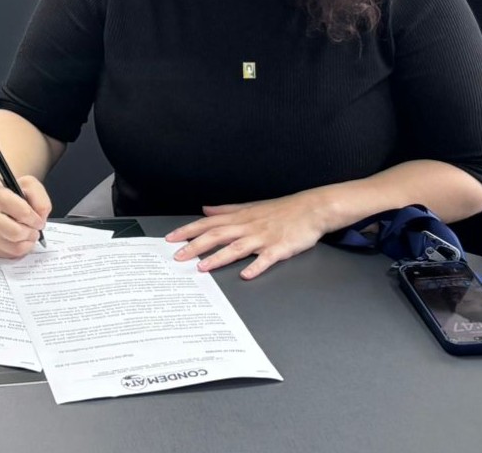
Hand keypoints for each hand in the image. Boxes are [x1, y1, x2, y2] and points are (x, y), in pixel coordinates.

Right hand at [0, 176, 50, 258]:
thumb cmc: (12, 189)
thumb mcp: (30, 184)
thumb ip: (40, 200)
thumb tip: (40, 219)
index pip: (23, 213)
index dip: (36, 218)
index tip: (38, 219)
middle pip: (17, 233)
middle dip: (32, 232)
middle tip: (34, 228)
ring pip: (14, 247)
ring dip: (27, 242)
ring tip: (28, 233)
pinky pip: (9, 255)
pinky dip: (19, 249)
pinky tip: (19, 239)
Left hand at [165, 191, 331, 278]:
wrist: (311, 209)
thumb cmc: (281, 210)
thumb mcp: (250, 206)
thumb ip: (226, 210)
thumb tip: (205, 209)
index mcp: (240, 217)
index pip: (207, 223)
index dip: (188, 231)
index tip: (170, 238)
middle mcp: (248, 226)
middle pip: (216, 235)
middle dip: (195, 245)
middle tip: (177, 256)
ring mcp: (263, 237)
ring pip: (236, 247)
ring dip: (218, 257)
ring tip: (202, 267)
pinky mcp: (280, 247)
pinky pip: (266, 258)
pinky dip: (256, 266)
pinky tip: (246, 275)